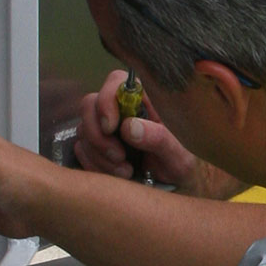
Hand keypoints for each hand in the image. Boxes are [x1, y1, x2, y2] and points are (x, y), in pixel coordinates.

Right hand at [72, 70, 201, 187]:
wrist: (178, 183)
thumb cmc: (183, 161)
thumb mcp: (178, 153)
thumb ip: (158, 137)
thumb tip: (129, 126)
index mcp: (145, 99)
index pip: (115, 82)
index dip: (106, 101)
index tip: (110, 127)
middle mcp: (122, 108)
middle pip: (90, 105)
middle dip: (98, 135)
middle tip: (119, 157)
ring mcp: (107, 126)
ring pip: (84, 130)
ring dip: (99, 155)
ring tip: (126, 171)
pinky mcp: (97, 145)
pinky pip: (81, 150)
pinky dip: (94, 165)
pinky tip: (116, 174)